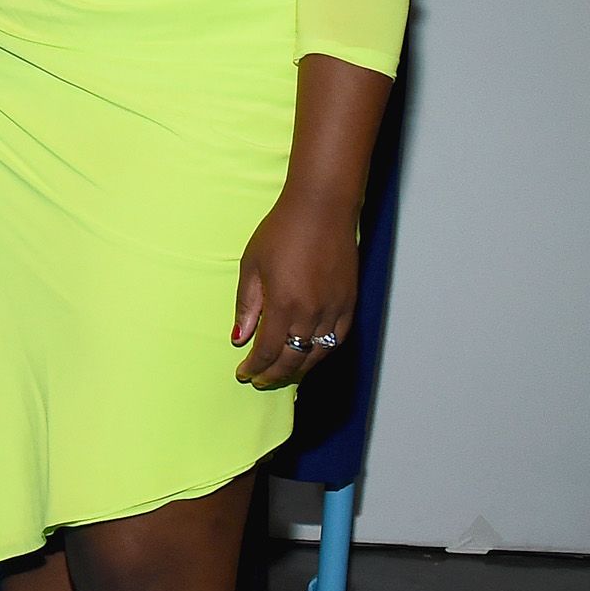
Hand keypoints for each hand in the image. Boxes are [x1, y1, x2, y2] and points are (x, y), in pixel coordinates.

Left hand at [234, 190, 358, 388]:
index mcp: (284, 304)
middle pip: (294, 359)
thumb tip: (240, 338)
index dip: (255, 366)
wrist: (321, 210)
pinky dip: (322, 353)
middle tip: (259, 380)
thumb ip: (247, 305)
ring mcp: (335, 310)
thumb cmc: (281, 232)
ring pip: (318, 354)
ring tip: (281, 373)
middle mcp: (313, 313)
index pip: (268, 351)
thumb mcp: (252, 266)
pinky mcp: (350, 304)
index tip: (243, 373)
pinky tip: (309, 356)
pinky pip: (337, 340)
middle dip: (274, 374)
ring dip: (298, 369)